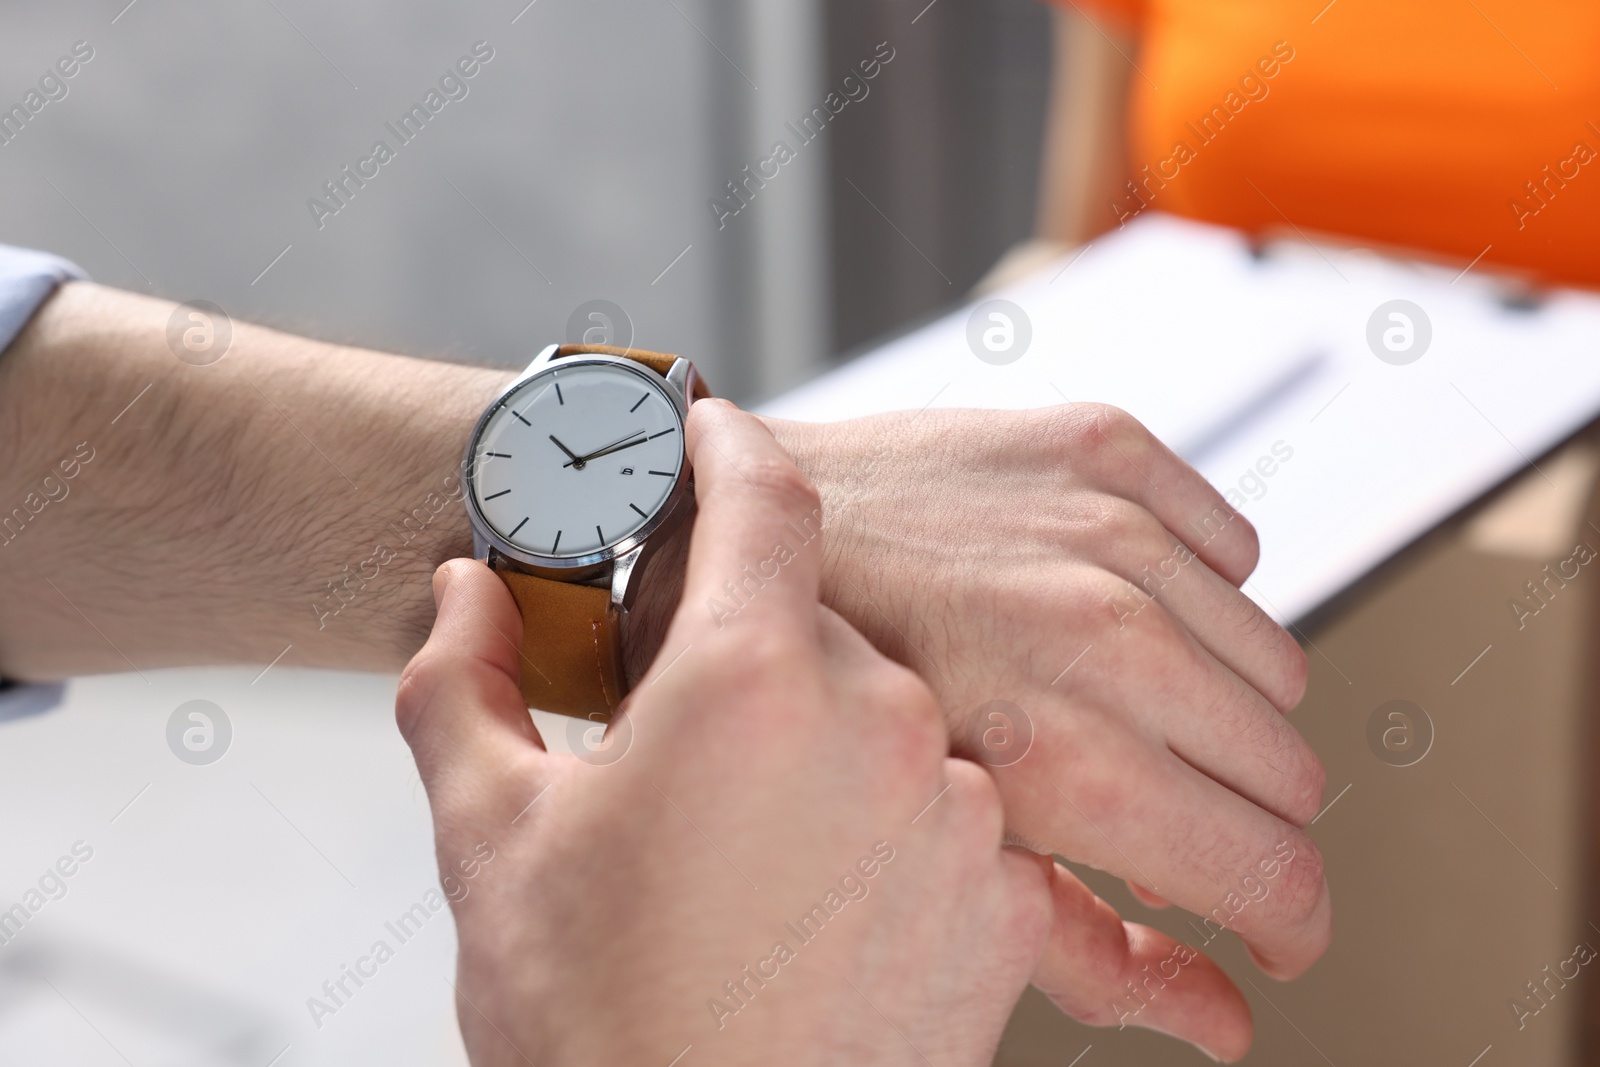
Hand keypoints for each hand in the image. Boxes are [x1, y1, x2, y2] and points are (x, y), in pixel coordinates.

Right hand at [396, 400, 1051, 1066]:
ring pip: (890, 721)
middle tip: (684, 729)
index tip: (714, 427)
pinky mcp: (1011, 906)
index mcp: (751, 680)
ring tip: (748, 846)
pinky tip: (817, 899)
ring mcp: (961, 816)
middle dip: (748, 654)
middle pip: (818, 625)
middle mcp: (882, 724)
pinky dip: (890, 828)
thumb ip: (465, 682)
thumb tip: (462, 595)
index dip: (729, 445)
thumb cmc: (593, 1023)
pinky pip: (950, 816)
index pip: (765, 498)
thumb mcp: (490, 836)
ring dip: (825, 749)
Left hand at [765, 404, 1330, 1060]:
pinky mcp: (1101, 449)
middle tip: (1167, 820)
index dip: (1287, 921)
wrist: (715, 532)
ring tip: (1127, 718)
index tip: (1268, 925)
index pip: (1279, 869)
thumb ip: (1095, 950)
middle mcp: (1106, 639)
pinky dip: (1196, 593)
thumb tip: (1226, 1019)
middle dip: (1244, 820)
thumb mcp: (927, 862)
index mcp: (1067, 759)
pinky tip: (1117, 616)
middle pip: (1290, 771)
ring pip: (1274, 664)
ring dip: (1219, 711)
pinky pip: (1232, 546)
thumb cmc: (794, 705)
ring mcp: (1108, 532)